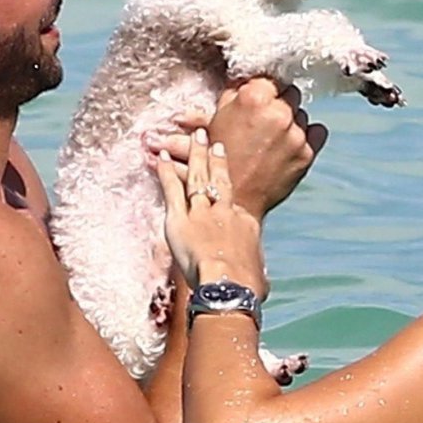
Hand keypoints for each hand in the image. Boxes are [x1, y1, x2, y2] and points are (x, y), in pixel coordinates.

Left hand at [156, 131, 267, 295]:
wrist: (229, 283)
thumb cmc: (247, 285)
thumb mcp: (259, 275)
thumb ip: (257, 272)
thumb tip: (262, 284)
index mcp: (246, 224)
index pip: (238, 202)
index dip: (232, 185)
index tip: (229, 175)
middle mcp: (225, 211)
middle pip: (220, 178)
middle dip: (215, 157)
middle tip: (212, 140)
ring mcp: (202, 212)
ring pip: (198, 177)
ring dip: (195, 155)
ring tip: (194, 136)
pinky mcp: (180, 219)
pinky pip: (172, 189)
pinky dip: (165, 172)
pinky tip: (160, 157)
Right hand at [204, 78, 326, 217]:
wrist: (234, 198)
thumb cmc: (220, 158)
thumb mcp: (217, 118)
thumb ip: (235, 93)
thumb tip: (246, 79)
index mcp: (255, 98)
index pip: (270, 78)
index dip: (264, 89)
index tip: (260, 98)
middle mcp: (279, 113)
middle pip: (290, 93)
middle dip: (279, 103)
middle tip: (265, 119)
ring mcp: (296, 134)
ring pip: (302, 114)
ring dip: (292, 121)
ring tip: (273, 138)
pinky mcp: (307, 152)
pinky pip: (317, 132)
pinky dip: (308, 136)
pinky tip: (291, 144)